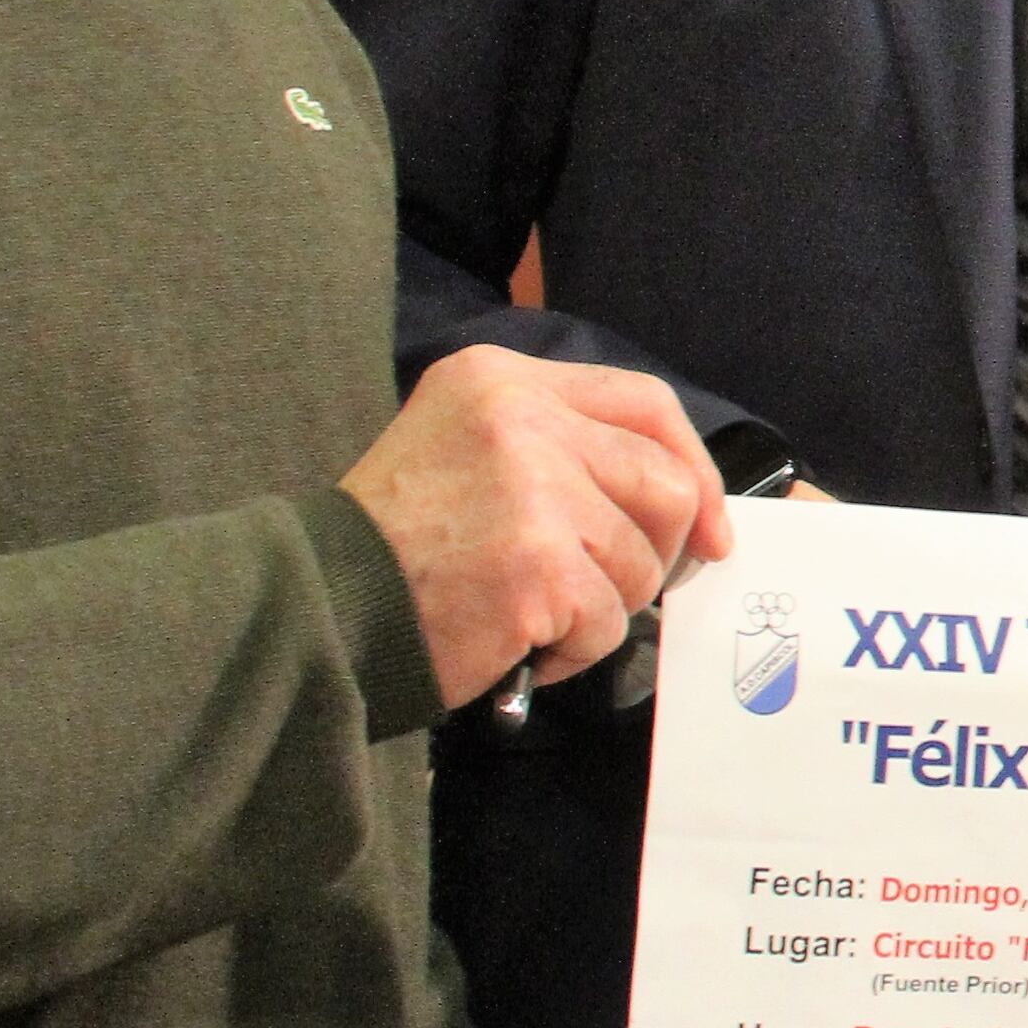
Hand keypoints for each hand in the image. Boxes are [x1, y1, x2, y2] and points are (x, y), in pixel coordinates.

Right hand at [344, 346, 728, 708]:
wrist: (317, 606)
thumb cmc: (397, 541)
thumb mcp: (468, 446)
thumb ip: (561, 447)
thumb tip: (684, 497)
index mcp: (504, 378)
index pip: (645, 401)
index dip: (692, 464)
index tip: (710, 525)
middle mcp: (523, 418)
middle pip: (665, 482)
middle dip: (662, 550)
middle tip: (619, 588)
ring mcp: (534, 490)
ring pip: (642, 561)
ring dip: (602, 606)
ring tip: (534, 612)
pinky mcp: (538, 564)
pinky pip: (609, 620)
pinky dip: (574, 649)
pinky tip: (520, 643)